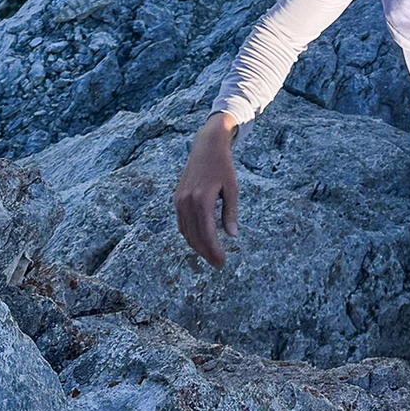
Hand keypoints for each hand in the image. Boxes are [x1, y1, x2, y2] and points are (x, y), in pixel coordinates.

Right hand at [174, 112, 239, 265]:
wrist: (206, 146)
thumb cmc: (223, 166)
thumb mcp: (232, 188)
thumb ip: (230, 212)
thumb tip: (231, 235)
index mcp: (202, 199)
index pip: (207, 233)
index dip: (214, 250)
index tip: (222, 262)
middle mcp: (187, 201)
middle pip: (195, 236)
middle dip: (206, 252)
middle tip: (217, 263)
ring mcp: (179, 200)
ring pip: (186, 232)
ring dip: (197, 246)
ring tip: (210, 255)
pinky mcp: (177, 198)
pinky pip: (181, 223)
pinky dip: (189, 235)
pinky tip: (199, 240)